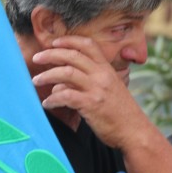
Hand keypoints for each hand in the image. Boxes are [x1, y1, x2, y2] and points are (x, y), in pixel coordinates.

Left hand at [31, 35, 147, 148]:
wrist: (135, 131)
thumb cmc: (121, 113)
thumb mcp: (110, 89)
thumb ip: (89, 82)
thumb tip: (61, 83)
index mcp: (107, 69)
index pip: (88, 45)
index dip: (69, 40)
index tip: (54, 42)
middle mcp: (102, 75)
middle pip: (72, 56)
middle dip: (50, 54)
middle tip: (37, 58)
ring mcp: (97, 89)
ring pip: (66, 73)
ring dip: (47, 75)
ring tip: (36, 80)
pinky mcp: (91, 105)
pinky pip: (65, 96)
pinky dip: (53, 98)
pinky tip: (47, 103)